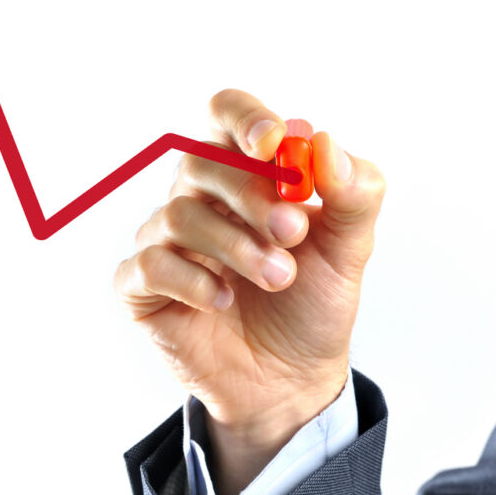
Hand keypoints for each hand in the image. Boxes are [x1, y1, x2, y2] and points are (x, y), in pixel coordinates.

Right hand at [113, 88, 385, 494]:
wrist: (291, 380)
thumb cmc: (312, 303)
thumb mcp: (350, 249)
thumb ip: (353, 193)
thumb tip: (325, 143)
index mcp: (245, 172)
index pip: (227, 115)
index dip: (245, 118)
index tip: (274, 145)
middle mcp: (198, 197)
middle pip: (202, 162)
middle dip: (253, 194)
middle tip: (294, 231)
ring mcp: (165, 240)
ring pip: (180, 215)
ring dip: (236, 245)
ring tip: (279, 275)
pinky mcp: (143, 286)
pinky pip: (152, 265)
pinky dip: (194, 280)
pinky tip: (226, 299)